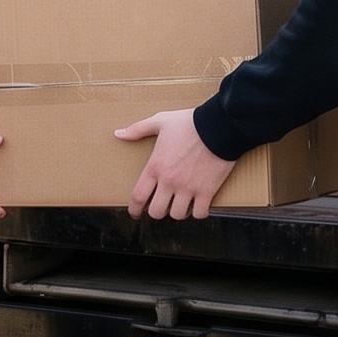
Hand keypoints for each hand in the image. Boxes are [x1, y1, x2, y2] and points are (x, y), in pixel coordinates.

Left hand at [115, 108, 234, 220]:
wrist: (219, 126)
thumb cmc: (189, 123)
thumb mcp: (160, 121)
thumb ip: (138, 129)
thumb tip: (118, 134)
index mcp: (155, 167)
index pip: (138, 197)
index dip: (134, 209)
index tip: (136, 213)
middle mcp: (169, 181)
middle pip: (156, 211)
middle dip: (157, 211)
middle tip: (162, 206)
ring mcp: (188, 188)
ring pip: (177, 215)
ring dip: (178, 212)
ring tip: (181, 204)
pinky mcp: (207, 191)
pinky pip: (200, 213)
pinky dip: (198, 212)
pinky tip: (198, 205)